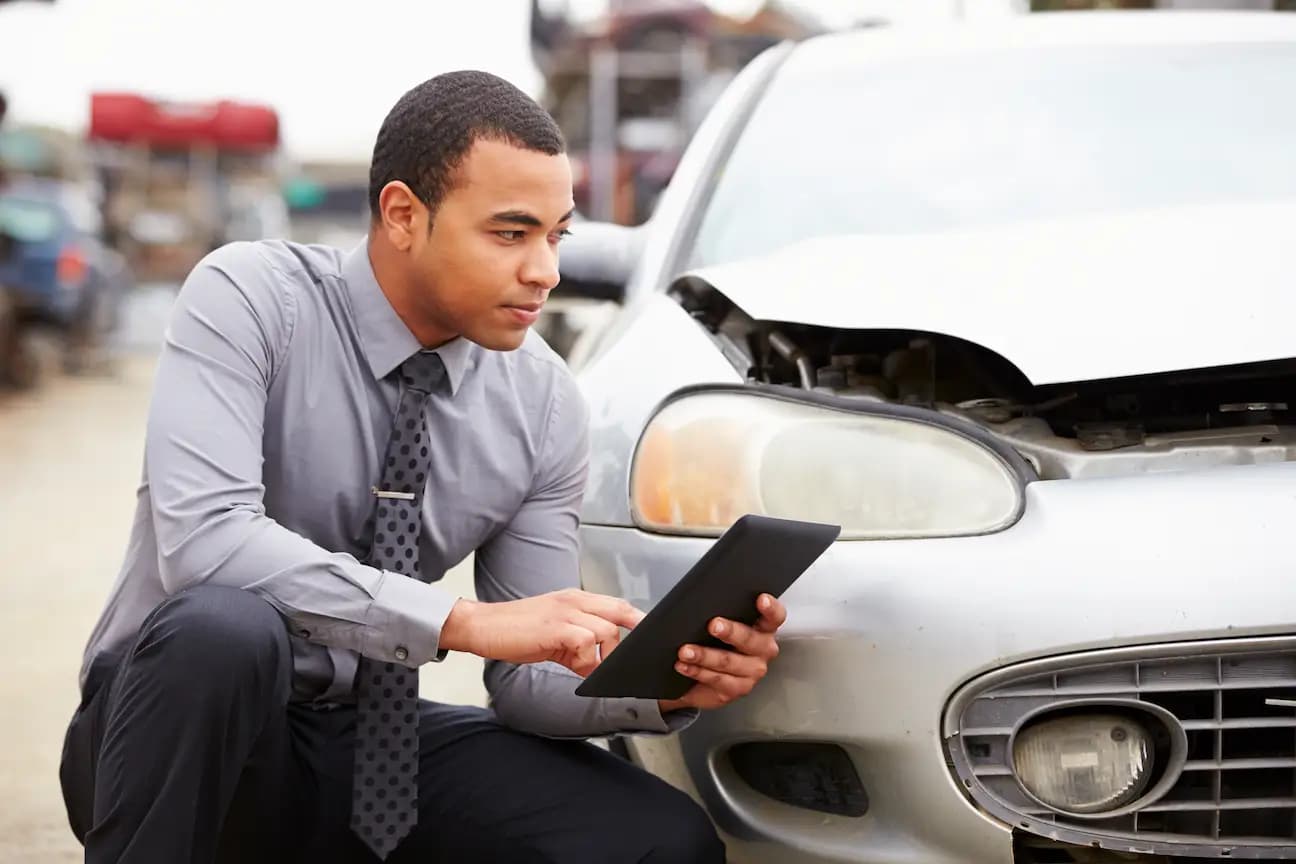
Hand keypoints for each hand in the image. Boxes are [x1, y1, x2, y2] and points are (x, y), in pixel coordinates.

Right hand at [440, 588, 643, 676]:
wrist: (483, 626)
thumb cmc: (516, 631)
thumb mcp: (554, 636)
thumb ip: (578, 647)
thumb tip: (597, 667)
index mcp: (575, 599)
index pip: (617, 603)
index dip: (635, 619)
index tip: (647, 637)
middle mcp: (574, 600)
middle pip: (621, 610)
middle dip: (634, 633)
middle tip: (633, 656)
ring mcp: (565, 612)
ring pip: (607, 630)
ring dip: (604, 654)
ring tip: (587, 667)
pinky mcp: (555, 627)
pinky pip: (587, 642)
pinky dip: (587, 660)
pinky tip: (574, 667)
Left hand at [658, 593, 786, 713]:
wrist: (697, 671)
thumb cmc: (709, 638)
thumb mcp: (713, 620)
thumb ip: (717, 608)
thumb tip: (701, 593)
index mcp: (762, 628)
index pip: (775, 616)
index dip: (770, 608)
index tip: (759, 598)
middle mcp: (763, 650)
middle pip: (752, 640)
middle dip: (731, 632)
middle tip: (713, 624)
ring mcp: (751, 673)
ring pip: (730, 663)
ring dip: (705, 656)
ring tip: (685, 650)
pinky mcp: (735, 690)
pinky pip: (716, 681)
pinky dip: (697, 672)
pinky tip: (683, 665)